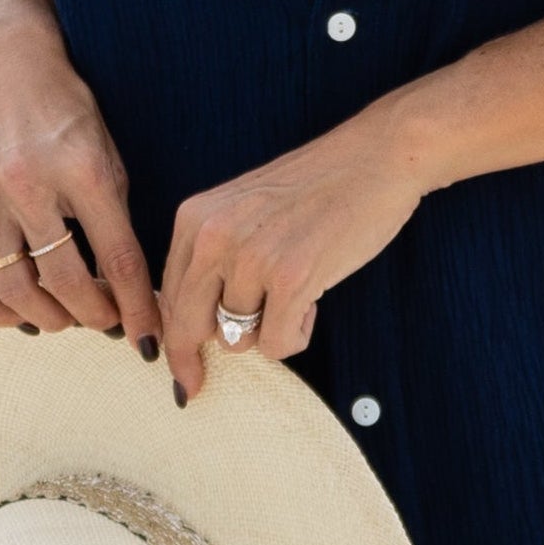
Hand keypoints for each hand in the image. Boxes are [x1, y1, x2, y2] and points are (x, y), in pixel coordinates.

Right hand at [0, 0, 161, 351]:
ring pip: (20, 290)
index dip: (138, 309)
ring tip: (70, 318)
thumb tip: (128, 290)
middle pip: (68, 283)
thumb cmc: (67, 110)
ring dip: (52, 318)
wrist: (3, 60)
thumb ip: (116, 218)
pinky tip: (22, 316)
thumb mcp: (108, 153)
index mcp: (83, 170)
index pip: (119, 260)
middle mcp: (31, 186)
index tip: (151, 340)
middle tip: (111, 325)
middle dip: (97, 317)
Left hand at [160, 109, 423, 400]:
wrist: (376, 157)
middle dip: (193, 360)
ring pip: (238, 340)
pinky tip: (315, 301)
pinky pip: (278, 345)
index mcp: (195, 218)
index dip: (172, 341)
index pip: (168, 296)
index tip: (177, 372)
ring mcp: (252, 258)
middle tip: (194, 387)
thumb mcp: (242, 211)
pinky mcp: (292, 278)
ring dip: (269, 330)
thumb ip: (213, 257)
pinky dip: (299, 334)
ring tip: (296, 296)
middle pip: (189, 327)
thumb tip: (193, 327)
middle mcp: (213, 237)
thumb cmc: (317, 187)